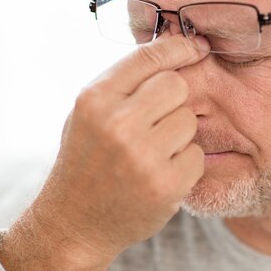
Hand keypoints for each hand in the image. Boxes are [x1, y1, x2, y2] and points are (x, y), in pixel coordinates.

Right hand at [0, 35, 209, 270]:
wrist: (74, 223)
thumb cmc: (86, 159)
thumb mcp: (89, 113)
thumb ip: (125, 82)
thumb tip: (175, 47)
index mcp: (95, 100)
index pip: (148, 57)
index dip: (179, 47)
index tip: (196, 47)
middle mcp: (118, 124)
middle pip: (177, 85)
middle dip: (174, 99)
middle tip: (157, 120)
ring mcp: (143, 157)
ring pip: (189, 120)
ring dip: (178, 134)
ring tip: (152, 152)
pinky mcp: (166, 185)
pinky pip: (196, 155)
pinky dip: (184, 164)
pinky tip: (160, 173)